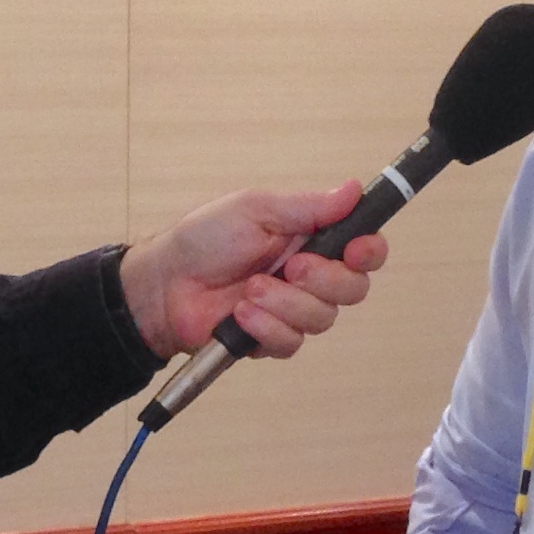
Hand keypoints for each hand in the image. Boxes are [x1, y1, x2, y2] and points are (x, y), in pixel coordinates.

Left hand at [119, 185, 388, 358]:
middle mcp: (311, 276)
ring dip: (286, 303)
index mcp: (311, 238)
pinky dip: (266, 326)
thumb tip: (355, 190)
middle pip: (354, 289)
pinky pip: (291, 342)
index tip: (356, 250)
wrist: (164, 284)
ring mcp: (293, 310)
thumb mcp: (255, 210)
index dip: (369, 252)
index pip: (364, 249)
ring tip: (250, 289)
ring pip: (323, 319)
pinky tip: (240, 313)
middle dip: (325, 280)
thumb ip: (308, 207)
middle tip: (290, 267)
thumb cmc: (204, 238)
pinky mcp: (272, 339)